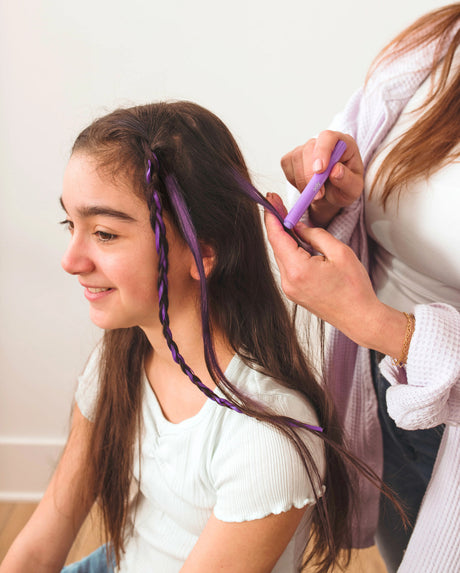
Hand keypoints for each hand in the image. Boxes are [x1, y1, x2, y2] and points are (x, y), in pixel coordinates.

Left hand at [264, 194, 406, 357]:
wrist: (360, 318)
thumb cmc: (354, 288)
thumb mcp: (339, 252)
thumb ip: (315, 235)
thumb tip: (299, 226)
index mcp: (298, 270)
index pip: (276, 237)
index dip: (272, 216)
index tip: (271, 199)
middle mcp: (288, 281)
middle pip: (277, 246)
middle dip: (279, 224)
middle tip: (283, 206)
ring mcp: (289, 289)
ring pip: (282, 255)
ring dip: (287, 239)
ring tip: (297, 225)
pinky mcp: (293, 293)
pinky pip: (288, 266)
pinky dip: (292, 253)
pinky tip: (302, 245)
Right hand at [281, 131, 363, 226]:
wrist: (330, 196)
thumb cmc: (344, 189)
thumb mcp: (353, 190)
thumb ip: (348, 180)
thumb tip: (336, 170)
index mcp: (342, 144)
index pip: (328, 137)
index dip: (322, 151)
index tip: (320, 170)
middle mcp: (323, 142)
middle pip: (309, 149)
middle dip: (309, 174)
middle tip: (318, 195)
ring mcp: (306, 148)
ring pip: (296, 158)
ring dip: (302, 181)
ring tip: (315, 195)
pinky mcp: (292, 157)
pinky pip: (287, 166)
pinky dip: (294, 180)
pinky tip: (305, 187)